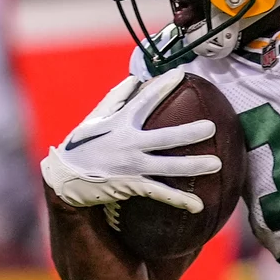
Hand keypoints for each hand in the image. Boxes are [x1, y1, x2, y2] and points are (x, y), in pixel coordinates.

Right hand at [40, 72, 219, 212]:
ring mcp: (131, 165)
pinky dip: (179, 200)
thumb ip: (116, 98)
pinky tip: (199, 206)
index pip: (145, 100)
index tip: (181, 73)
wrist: (63, 177)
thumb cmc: (81, 145)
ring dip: (193, 166)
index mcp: (121, 122)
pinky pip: (160, 192)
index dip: (163, 85)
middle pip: (165, 136)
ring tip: (217, 164)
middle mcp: (129, 143)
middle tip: (212, 127)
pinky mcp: (131, 185)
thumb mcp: (95, 118)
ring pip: (168, 166)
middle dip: (190, 132)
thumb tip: (135, 78)